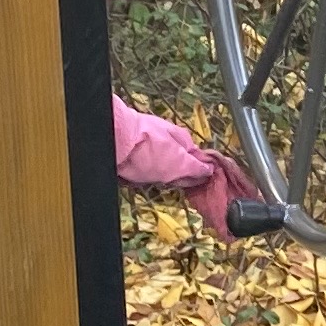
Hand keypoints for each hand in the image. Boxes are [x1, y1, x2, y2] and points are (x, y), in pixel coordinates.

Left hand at [106, 99, 252, 235]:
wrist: (114, 139)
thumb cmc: (147, 148)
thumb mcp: (180, 163)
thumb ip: (196, 168)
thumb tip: (210, 171)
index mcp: (183, 139)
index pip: (196, 159)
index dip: (196, 175)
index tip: (196, 187)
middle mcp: (165, 139)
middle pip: (174, 165)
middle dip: (170, 178)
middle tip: (166, 183)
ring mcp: (146, 143)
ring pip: (155, 169)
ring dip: (151, 178)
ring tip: (145, 179)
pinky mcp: (129, 150)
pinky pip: (137, 169)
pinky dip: (135, 175)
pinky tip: (132, 177)